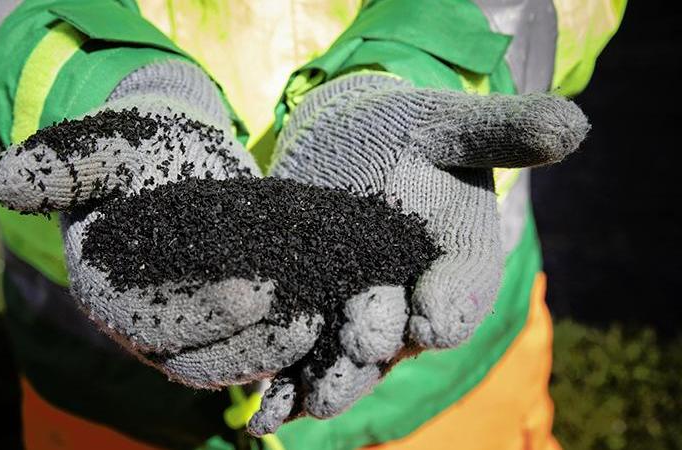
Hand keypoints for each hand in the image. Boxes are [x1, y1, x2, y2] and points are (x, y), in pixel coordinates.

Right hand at [0, 60, 322, 387]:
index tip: (256, 290)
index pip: (155, 318)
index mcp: (110, 288)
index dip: (204, 311)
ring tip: (321, 319)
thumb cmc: (143, 153)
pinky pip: (257, 350)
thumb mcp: (108, 147)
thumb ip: (65, 163)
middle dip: (252, 341)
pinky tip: (326, 325)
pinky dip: (290, 348)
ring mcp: (189, 333)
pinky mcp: (228, 327)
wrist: (180, 161)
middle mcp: (146, 324)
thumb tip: (5, 179)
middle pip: (199, 355)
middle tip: (303, 314)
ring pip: (232, 362)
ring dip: (278, 350)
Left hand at [247, 73, 588, 434]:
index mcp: (460, 262)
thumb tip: (570, 128)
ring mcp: (363, 312)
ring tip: (303, 398)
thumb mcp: (451, 123)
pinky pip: (303, 355)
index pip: (465, 294)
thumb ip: (501, 131)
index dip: (450, 307)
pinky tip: (263, 405)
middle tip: (359, 346)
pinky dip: (284, 382)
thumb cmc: (411, 130)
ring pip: (349, 358)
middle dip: (377, 342)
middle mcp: (415, 300)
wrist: (351, 140)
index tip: (430, 319)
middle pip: (400, 335)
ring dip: (329, 380)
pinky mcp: (315, 313)